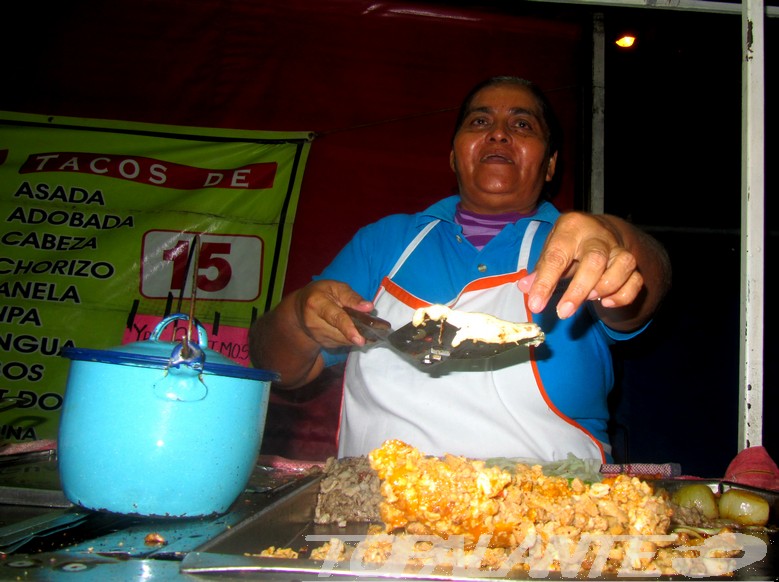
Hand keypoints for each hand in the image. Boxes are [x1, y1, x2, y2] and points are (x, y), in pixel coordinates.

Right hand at [292, 280, 374, 347]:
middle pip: (342, 333)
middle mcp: (314, 323)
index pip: (335, 318)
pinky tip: (352, 329)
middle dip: (360, 332)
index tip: (360, 339)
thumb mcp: (335, 287)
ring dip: (357, 335)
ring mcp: (318, 336)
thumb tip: (369, 307)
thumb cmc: (321, 293)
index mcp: (317, 304)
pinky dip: (351, 338)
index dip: (349, 328)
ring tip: (364, 326)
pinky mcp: (323, 344)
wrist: (300, 309)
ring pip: (345, 341)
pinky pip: (343, 343)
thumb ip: (352, 297)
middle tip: (377, 329)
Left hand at [517, 212, 644, 319]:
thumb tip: (525, 288)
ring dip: (606, 287)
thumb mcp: (551, 250)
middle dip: (579, 290)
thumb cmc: (569, 244)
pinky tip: (606, 302)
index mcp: (571, 228)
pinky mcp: (633, 263)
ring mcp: (618, 248)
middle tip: (563, 312)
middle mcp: (598, 236)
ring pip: (624, 265)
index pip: (557, 256)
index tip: (536, 305)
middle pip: (595, 260)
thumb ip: (540, 270)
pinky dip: (623, 295)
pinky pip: (636, 280)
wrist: (599, 231)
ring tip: (589, 299)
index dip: (545, 282)